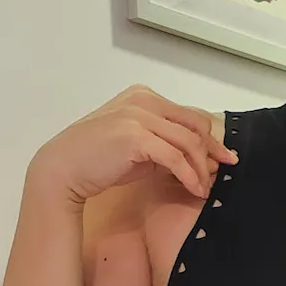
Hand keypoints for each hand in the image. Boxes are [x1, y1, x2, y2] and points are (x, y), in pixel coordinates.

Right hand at [30, 85, 237, 206]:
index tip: (222, 158)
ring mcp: (139, 116)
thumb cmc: (96, 160)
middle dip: (212, 150)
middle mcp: (143, 100)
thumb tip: (194, 159)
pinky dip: (189, 175)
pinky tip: (194, 189)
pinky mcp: (135, 137)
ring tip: (204, 187)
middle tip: (221, 172)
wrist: (64, 169)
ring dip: (201, 167)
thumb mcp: (136, 148)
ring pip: (188, 141)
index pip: (188, 115)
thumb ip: (162, 146)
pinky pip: (175, 157)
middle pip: (195, 124)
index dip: (209, 138)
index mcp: (143, 97)